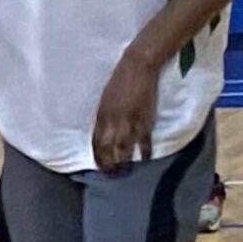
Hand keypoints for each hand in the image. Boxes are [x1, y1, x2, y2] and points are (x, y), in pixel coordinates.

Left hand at [90, 50, 158, 171]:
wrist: (136, 67)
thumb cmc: (119, 81)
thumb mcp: (105, 99)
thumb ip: (104, 116)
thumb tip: (103, 130)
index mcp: (101, 115)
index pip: (96, 142)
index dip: (97, 155)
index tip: (99, 165)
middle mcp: (112, 122)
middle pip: (108, 149)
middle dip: (108, 164)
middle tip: (111, 173)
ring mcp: (129, 122)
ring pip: (124, 149)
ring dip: (124, 161)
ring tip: (125, 170)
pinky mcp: (144, 119)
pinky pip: (144, 141)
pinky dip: (145, 151)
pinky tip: (146, 158)